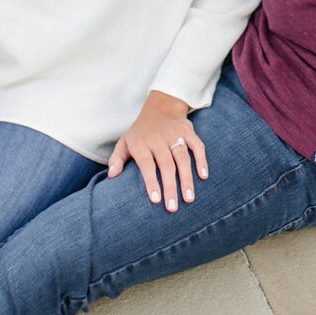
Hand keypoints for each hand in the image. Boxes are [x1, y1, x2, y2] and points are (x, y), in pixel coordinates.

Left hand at [106, 90, 205, 213]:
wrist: (160, 106)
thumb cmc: (140, 132)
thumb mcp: (125, 142)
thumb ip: (117, 159)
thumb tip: (111, 176)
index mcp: (141, 143)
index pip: (146, 164)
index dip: (151, 181)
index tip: (155, 200)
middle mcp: (158, 138)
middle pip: (166, 164)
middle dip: (170, 187)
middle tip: (173, 207)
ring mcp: (174, 134)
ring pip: (182, 157)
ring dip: (187, 178)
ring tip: (189, 198)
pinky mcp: (188, 131)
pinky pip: (197, 146)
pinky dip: (201, 160)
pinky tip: (203, 176)